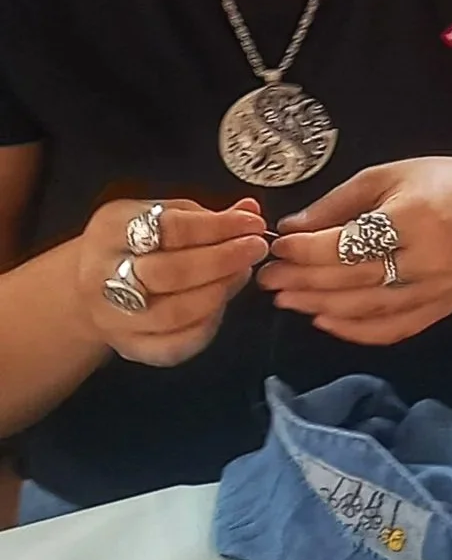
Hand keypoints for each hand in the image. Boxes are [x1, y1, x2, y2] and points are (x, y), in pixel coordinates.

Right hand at [77, 195, 265, 367]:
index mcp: (112, 230)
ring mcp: (113, 317)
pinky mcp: (129, 347)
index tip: (252, 224)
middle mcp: (104, 275)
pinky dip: (206, 327)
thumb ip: (206, 215)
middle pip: (169, 273)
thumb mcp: (160, 215)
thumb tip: (250, 212)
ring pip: (173, 314)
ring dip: (219, 292)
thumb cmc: (134, 244)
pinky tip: (222, 305)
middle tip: (255, 249)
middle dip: (222, 261)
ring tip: (242, 273)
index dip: (218, 226)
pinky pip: (173, 346)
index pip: (170, 228)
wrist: (88, 287)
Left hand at [261, 160, 451, 344]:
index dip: (307, 249)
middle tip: (268, 278)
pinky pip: (392, 329)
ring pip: (368, 308)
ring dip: (320, 306)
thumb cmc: (439, 183)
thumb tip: (290, 230)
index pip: (350, 243)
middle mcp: (430, 258)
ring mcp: (438, 289)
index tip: (277, 246)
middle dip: (304, 280)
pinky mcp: (441, 308)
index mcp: (416, 218)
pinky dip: (355, 331)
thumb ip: (337, 203)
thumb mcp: (387, 176)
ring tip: (286, 299)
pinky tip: (324, 321)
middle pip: (353, 279)